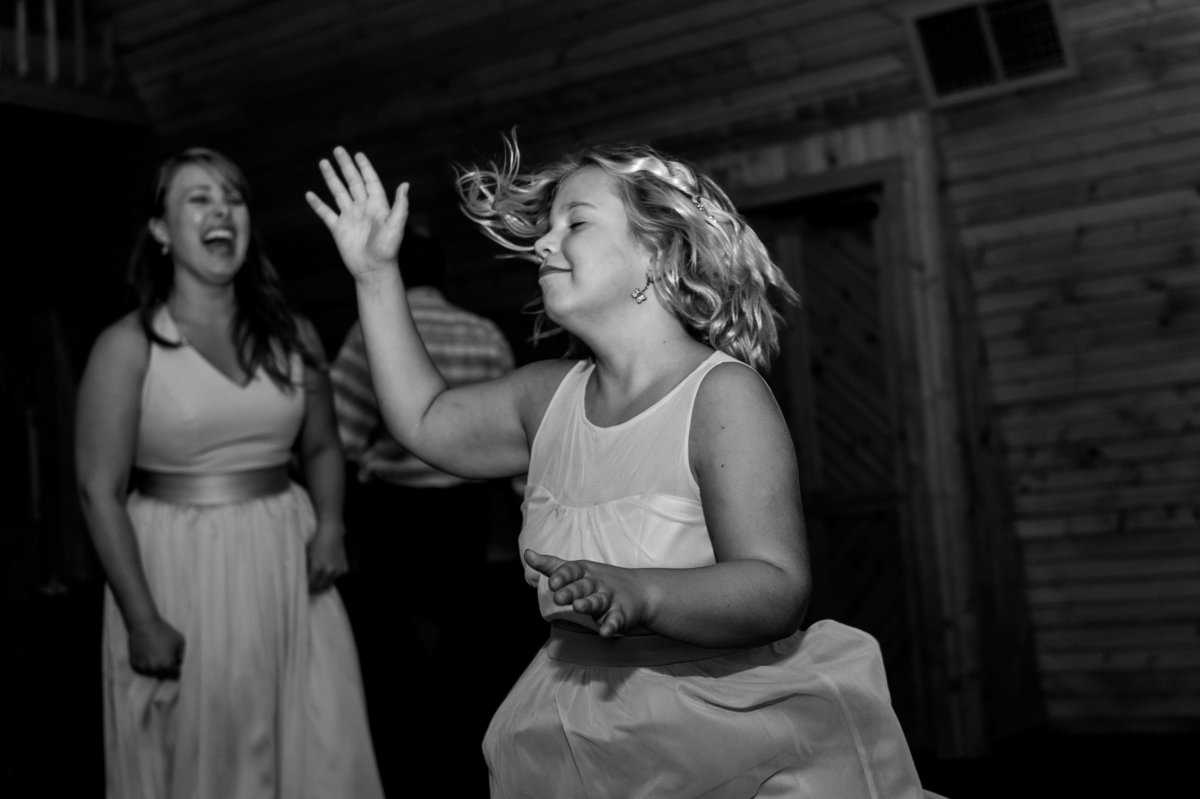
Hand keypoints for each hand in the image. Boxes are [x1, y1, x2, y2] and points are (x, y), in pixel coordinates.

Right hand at [128, 616, 184, 679]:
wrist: (144, 625)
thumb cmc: (164, 632)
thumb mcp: (180, 641)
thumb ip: (181, 655)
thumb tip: (178, 663)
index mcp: (168, 665)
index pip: (175, 676)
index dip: (177, 669)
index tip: (176, 664)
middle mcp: (155, 669)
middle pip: (164, 676)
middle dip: (167, 668)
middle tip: (165, 656)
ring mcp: (144, 668)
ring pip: (153, 673)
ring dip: (156, 667)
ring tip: (156, 653)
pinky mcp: (135, 665)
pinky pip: (144, 669)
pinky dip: (146, 664)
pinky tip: (148, 653)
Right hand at [305, 147, 409, 281]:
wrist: (373, 270)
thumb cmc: (388, 250)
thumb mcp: (396, 226)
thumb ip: (400, 206)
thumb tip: (405, 184)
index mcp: (377, 206)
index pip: (370, 181)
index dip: (365, 168)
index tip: (358, 154)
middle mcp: (363, 208)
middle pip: (352, 182)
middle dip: (346, 166)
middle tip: (338, 150)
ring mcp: (350, 217)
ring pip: (338, 193)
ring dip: (331, 178)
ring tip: (323, 163)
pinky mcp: (338, 229)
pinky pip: (326, 213)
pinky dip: (318, 204)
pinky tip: (310, 194)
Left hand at [307, 524, 348, 592]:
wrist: (331, 532)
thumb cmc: (316, 542)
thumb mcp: (307, 555)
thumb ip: (306, 568)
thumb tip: (302, 579)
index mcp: (318, 568)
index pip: (311, 584)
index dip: (306, 587)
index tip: (303, 589)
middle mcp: (329, 570)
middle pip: (320, 587)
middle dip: (314, 589)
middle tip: (309, 590)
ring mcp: (338, 570)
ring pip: (329, 584)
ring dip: (323, 585)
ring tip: (317, 584)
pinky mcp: (344, 568)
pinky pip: (336, 578)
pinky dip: (331, 578)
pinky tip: (327, 574)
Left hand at [525, 549, 651, 637]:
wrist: (640, 591)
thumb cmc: (598, 581)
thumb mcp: (576, 570)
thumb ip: (550, 565)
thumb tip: (527, 554)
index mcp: (584, 572)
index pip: (572, 570)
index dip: (562, 575)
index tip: (552, 582)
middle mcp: (596, 584)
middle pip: (583, 586)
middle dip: (571, 591)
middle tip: (559, 597)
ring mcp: (610, 599)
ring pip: (598, 601)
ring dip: (589, 604)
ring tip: (578, 607)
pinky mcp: (621, 615)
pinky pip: (615, 620)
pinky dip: (611, 626)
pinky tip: (605, 632)